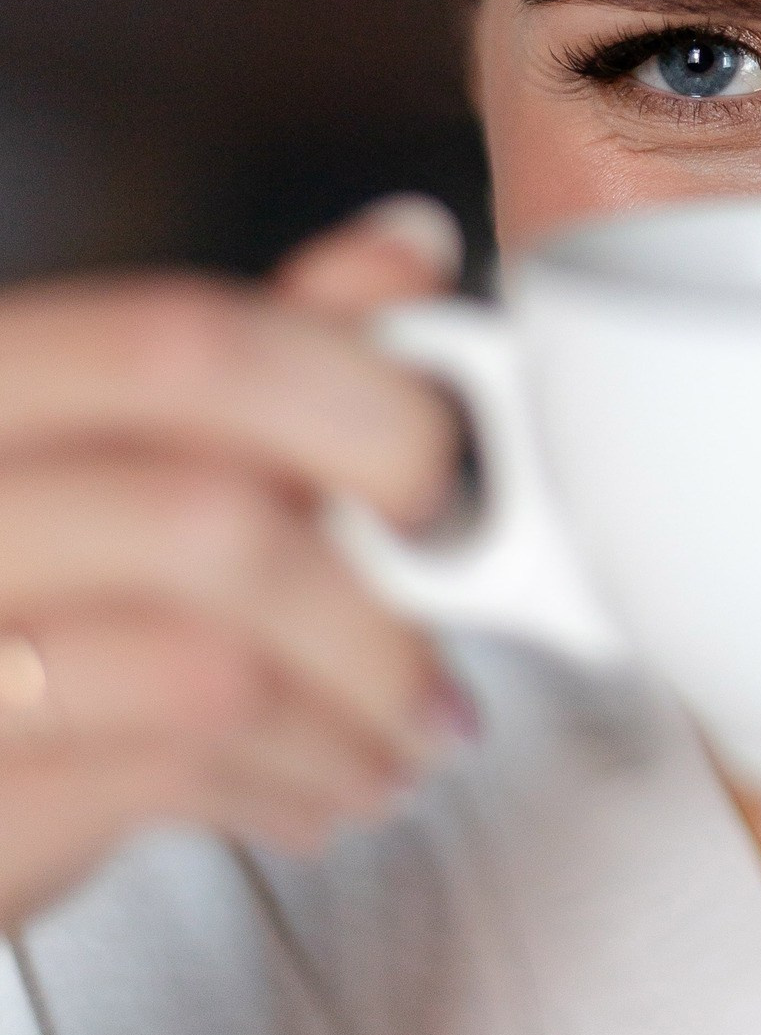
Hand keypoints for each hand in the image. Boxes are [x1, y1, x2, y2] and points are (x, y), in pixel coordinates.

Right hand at [0, 198, 470, 935]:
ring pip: (211, 667)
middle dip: (375, 597)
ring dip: (356, 713)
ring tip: (408, 734)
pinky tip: (326, 788)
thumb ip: (259, 347)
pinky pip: (175, 778)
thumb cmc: (28, 592)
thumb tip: (409, 246)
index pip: (181, 349)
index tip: (440, 466)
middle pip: (207, 521)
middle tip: (445, 639)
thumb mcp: (128, 445)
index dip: (351, 399)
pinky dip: (297, 784)